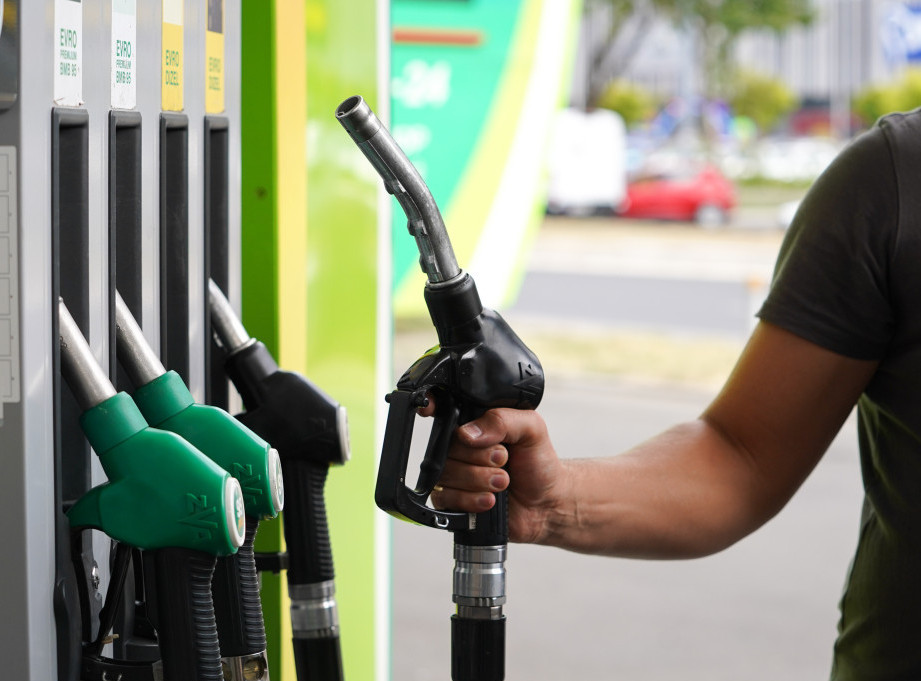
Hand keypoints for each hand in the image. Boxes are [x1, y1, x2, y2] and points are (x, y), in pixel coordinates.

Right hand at [429, 408, 565, 543]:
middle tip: (504, 462)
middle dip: (480, 459)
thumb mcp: (532, 430)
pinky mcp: (454, 500)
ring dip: (479, 481)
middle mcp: (462, 450)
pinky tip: (490, 499)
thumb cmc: (538, 464)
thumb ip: (502, 420)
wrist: (547, 503)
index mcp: (476, 427)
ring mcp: (456, 476)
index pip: (451, 421)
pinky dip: (471, 500)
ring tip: (503, 482)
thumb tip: (468, 432)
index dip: (461, 430)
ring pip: (447, 475)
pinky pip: (445, 498)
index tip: (494, 445)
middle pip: (448, 450)